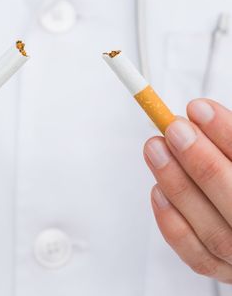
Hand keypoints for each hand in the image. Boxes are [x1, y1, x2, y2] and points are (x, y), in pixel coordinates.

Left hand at [144, 99, 231, 283]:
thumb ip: (226, 140)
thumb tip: (194, 115)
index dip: (226, 134)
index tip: (198, 109)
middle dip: (201, 161)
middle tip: (173, 128)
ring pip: (212, 232)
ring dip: (178, 186)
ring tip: (155, 149)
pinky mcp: (222, 269)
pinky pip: (195, 255)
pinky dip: (172, 223)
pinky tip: (157, 190)